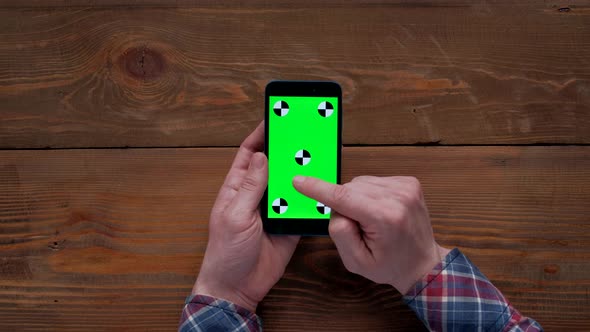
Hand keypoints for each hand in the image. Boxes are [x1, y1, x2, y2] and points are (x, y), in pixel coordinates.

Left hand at [193, 122, 299, 311]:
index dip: (260, 135)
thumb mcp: (235, 216)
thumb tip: (262, 156)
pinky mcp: (289, 225)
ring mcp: (274, 209)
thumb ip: (250, 187)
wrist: (237, 287)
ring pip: (290, 183)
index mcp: (237, 188)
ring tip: (316, 155)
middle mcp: (257, 195)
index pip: (249, 153)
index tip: (275, 117)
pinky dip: (311, 198)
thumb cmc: (225, 252)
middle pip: (273, 164)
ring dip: (301, 172)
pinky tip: (321, 188)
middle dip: (287, 148)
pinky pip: (302, 206)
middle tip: (303, 132)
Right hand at [293, 175, 449, 293]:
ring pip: (360, 183)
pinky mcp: (409, 182)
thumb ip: (340, 234)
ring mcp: (406, 186)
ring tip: (372, 221)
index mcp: (385, 217)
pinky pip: (374, 181)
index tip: (298, 181)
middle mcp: (398, 197)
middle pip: (349, 189)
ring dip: (357, 199)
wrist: (423, 263)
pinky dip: (370, 194)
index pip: (343, 197)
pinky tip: (380, 211)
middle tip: (359, 229)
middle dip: (345, 206)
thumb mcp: (356, 262)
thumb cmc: (389, 265)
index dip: (317, 189)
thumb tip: (334, 208)